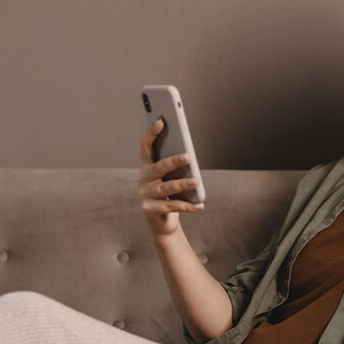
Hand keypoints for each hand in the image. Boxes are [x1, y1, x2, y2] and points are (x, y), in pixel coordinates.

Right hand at [138, 118, 203, 238]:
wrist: (161, 223)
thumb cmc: (168, 196)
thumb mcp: (170, 179)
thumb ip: (174, 167)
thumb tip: (188, 155)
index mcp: (147, 167)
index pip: (145, 146)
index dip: (152, 133)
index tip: (162, 121)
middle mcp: (143, 180)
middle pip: (158, 168)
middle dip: (173, 161)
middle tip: (188, 156)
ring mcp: (145, 195)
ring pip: (165, 188)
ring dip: (182, 184)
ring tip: (197, 182)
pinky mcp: (151, 210)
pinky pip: (172, 206)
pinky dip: (188, 206)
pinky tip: (200, 205)